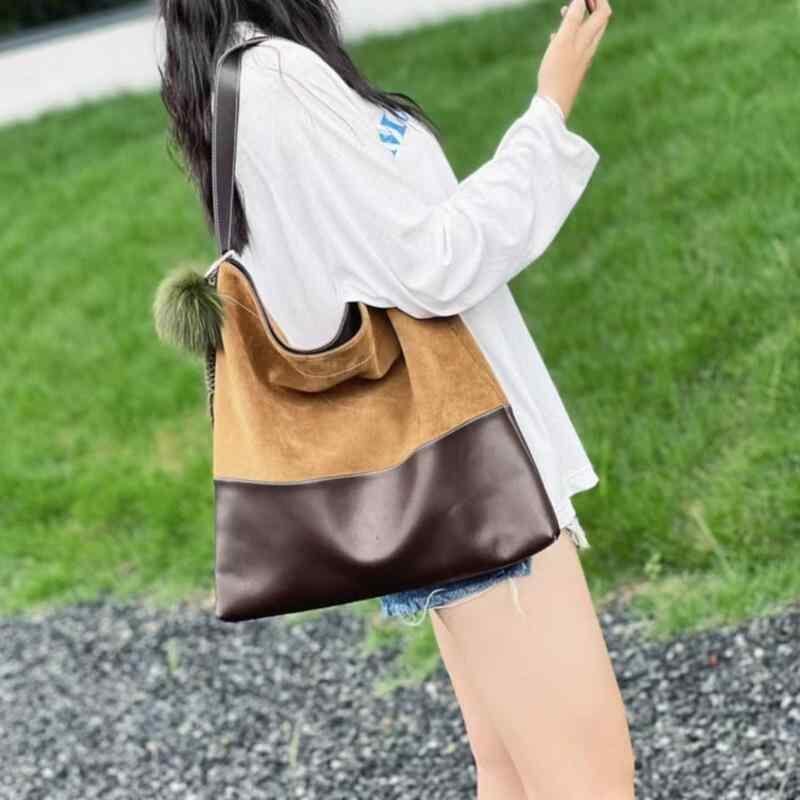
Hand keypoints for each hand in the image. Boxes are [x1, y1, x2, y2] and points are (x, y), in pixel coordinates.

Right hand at [537, 0, 612, 120]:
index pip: (603, 12)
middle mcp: (589, 49)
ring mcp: (581, 60)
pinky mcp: (572, 70)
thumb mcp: (563, 40)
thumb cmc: (557, 72)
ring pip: (585, 34)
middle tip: (577, 0)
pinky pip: (575, 47)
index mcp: (588, 39)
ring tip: (563, 13)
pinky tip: (555, 39)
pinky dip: (569, 36)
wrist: (553, 104)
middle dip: (590, 7)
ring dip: (578, 20)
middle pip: (598, 22)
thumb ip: (573, 18)